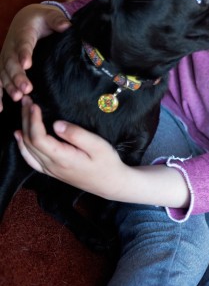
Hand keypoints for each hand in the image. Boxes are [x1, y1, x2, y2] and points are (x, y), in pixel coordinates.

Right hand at [0, 4, 70, 110]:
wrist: (26, 19)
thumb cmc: (41, 19)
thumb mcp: (50, 15)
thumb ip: (57, 20)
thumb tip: (66, 25)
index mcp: (23, 33)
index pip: (23, 44)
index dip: (24, 53)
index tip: (27, 63)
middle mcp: (11, 47)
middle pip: (11, 62)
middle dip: (17, 76)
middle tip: (26, 89)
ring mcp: (6, 57)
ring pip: (3, 73)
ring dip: (9, 86)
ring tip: (18, 97)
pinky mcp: (4, 65)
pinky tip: (1, 108)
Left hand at [15, 97, 129, 200]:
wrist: (110, 184)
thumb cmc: (107, 163)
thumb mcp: (98, 146)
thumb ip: (77, 134)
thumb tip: (56, 124)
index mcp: (62, 158)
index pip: (38, 138)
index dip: (33, 120)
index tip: (34, 104)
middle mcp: (51, 166)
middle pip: (29, 141)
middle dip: (26, 119)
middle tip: (26, 101)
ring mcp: (50, 170)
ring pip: (26, 149)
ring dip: (23, 129)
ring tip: (23, 112)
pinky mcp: (52, 171)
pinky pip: (30, 158)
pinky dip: (22, 146)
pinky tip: (20, 136)